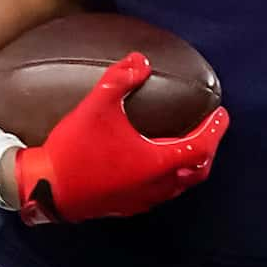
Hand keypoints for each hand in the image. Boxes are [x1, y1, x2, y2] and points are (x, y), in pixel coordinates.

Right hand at [12, 52, 229, 223]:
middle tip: (210, 129)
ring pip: (180, 185)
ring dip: (190, 165)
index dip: (215, 130)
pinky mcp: (127, 207)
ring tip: (189, 144)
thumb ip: (120, 79)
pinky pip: (161, 193)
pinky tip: (157, 165)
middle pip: (197, 171)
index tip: (222, 115)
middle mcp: (155, 186)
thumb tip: (140, 59)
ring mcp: (142, 200)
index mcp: (156, 162)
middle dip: (208, 148)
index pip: (201, 146)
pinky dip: (171, 177)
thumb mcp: (96, 106)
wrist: (44, 189)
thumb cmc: (73, 150)